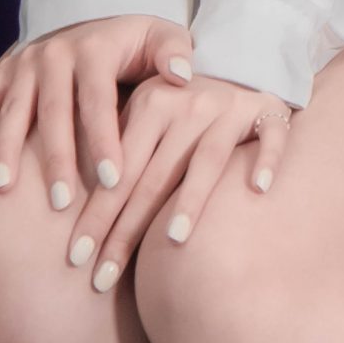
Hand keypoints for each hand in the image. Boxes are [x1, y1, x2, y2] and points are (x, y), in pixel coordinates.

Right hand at [0, 12, 195, 209]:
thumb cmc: (134, 45)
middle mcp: (52, 54)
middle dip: (57, 158)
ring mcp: (21, 65)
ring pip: (12, 112)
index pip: (99, 100)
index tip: (113, 181)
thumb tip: (182, 76)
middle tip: (62, 202)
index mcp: (93, 50)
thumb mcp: (160, 38)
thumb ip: (174, 54)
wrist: (93, 20)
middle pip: (53, 112)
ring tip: (6, 190)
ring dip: (6, 150)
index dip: (105, 140)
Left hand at [61, 73, 295, 291]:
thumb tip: (72, 213)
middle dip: (126, 229)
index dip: (96, 215)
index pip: (119, 171)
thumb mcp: (147, 118)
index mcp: (150, 104)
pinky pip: (271, 138)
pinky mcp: (269, 113)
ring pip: (208, 159)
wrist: (241, 65)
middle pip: (155, 176)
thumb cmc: (182, 108)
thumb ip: (120, 154)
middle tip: (102, 277)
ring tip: (175, 239)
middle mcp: (188, 105)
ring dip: (191, 198)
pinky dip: (265, 160)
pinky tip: (257, 189)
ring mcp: (230, 109)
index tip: (75, 258)